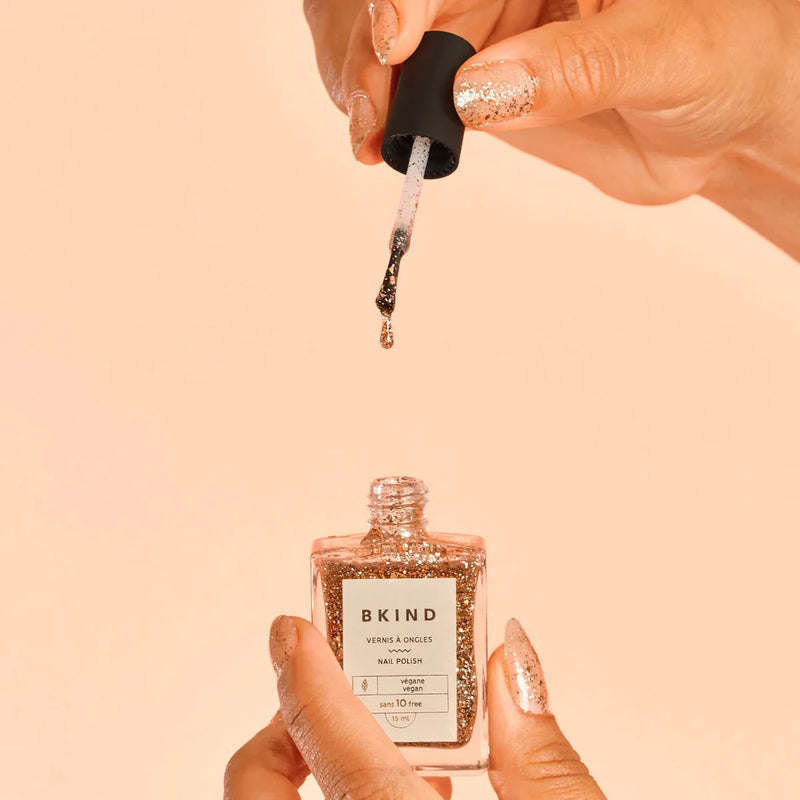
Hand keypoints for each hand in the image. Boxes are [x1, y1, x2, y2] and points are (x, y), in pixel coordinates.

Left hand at [224, 616, 605, 798]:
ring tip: (375, 733)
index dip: (304, 675)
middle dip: (279, 729)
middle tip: (322, 687)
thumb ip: (544, 756)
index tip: (289, 628)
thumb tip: (514, 658)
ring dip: (307, 766)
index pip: (332, 748)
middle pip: (254, 792)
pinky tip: (413, 793)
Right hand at [305, 0, 799, 257]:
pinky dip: (378, 115)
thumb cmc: (719, 62)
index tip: (394, 46)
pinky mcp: (471, 84)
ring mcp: (481, 29)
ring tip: (372, 137)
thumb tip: (478, 91)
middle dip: (365, 47)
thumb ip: (580, 67)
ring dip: (359, 83)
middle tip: (372, 116)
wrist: (713, 128)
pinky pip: (404, 91)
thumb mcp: (669, 53)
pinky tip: (379, 142)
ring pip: (382, 39)